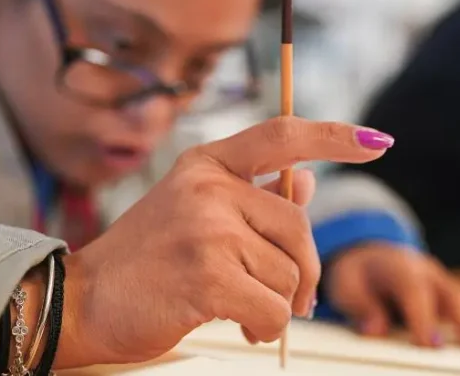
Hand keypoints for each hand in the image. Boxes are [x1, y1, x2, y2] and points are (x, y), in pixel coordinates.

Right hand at [54, 117, 393, 367]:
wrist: (82, 302)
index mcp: (207, 163)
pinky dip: (267, 326)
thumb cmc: (148, 260)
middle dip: (305, 270)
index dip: (335, 137)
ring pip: (289, 273)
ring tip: (241, 309)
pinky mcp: (207, 274)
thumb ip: (254, 194)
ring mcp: (207, 228)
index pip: (283, 135)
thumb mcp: (196, 210)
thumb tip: (307, 179)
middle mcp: (209, 186)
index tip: (377, 141)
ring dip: (277, 303)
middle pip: (299, 225)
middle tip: (292, 298)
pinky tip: (240, 324)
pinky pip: (274, 307)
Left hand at [325, 244, 459, 349]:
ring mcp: (445, 284)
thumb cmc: (357, 273)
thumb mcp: (345, 285)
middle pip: (453, 300)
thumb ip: (360, 307)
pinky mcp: (453, 296)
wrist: (369, 251)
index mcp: (401, 269)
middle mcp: (429, 274)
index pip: (414, 294)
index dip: (422, 319)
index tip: (430, 345)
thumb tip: (375, 330)